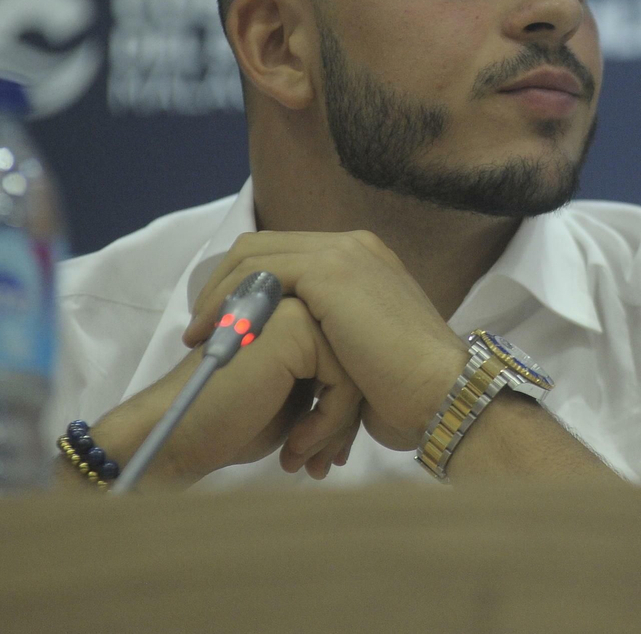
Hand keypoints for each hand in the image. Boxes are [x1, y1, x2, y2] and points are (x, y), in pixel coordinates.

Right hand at [89, 293, 361, 486]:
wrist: (180, 435)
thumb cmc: (231, 423)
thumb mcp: (294, 400)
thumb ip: (326, 378)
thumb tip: (383, 393)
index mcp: (298, 312)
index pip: (351, 357)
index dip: (341, 409)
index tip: (320, 449)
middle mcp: (299, 301)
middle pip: (357, 362)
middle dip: (342, 420)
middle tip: (317, 461)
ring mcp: (296, 308)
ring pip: (355, 372)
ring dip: (334, 427)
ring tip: (306, 459)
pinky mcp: (296, 328)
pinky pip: (343, 380)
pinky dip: (328, 423)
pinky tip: (297, 447)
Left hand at [182, 230, 468, 452]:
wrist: (442, 394)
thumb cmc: (407, 392)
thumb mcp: (362, 356)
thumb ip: (331, 339)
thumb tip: (299, 358)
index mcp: (362, 261)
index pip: (283, 255)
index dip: (241, 287)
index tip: (218, 329)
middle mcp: (353, 246)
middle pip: (262, 247)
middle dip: (221, 288)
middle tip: (198, 333)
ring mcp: (344, 253)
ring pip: (254, 256)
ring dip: (218, 297)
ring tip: (200, 341)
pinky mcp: (333, 270)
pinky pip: (261, 273)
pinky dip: (232, 303)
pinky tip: (221, 339)